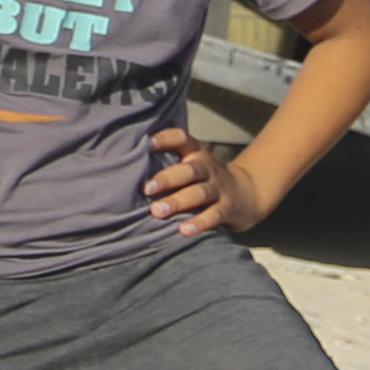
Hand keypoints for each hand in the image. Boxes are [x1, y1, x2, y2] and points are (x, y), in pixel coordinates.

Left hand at [139, 124, 259, 234]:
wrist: (246, 194)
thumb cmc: (203, 179)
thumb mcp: (190, 165)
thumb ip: (166, 163)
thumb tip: (123, 167)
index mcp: (195, 153)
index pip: (182, 138)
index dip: (166, 139)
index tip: (147, 143)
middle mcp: (207, 168)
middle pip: (189, 170)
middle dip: (167, 178)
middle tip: (146, 189)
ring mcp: (219, 188)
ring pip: (199, 193)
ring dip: (178, 201)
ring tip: (158, 211)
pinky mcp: (227, 208)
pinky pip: (214, 215)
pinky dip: (199, 223)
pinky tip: (183, 230)